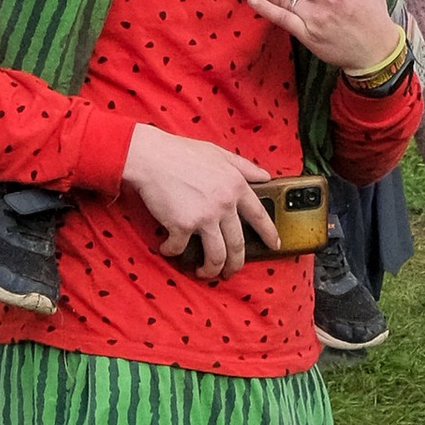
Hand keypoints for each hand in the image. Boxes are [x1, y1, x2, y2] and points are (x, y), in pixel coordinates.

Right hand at [121, 123, 282, 275]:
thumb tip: (266, 176)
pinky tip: (168, 248)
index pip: (259, 216)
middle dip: (235, 264)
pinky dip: (172, 252)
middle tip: (230, 271)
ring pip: (216, 256)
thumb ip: (244, 166)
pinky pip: (180, 249)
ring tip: (205, 272)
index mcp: (236, 186)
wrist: (151, 156)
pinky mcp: (182, 225)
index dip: (269, 234)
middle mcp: (224, 204)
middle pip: (238, 245)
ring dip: (211, 270)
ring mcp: (204, 217)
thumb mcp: (219, 153)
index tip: (274, 246)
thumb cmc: (181, 152)